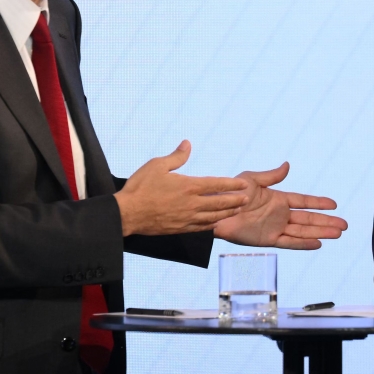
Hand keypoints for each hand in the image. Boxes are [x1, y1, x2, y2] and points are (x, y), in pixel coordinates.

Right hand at [114, 140, 248, 236]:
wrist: (127, 214)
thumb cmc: (140, 187)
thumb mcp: (157, 165)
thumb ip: (176, 156)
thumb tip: (188, 144)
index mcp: (188, 186)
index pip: (216, 184)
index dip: (232, 184)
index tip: (244, 184)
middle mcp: (192, 204)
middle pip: (219, 202)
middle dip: (235, 200)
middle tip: (247, 199)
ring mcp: (187, 218)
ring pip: (213, 216)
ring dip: (227, 213)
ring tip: (237, 210)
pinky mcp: (180, 229)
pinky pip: (201, 227)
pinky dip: (212, 225)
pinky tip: (217, 223)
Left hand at [213, 162, 347, 249]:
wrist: (217, 210)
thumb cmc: (231, 192)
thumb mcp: (252, 179)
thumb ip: (271, 176)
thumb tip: (288, 165)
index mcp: (278, 199)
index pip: (304, 201)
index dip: (319, 203)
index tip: (334, 205)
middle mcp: (280, 214)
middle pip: (309, 219)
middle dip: (326, 222)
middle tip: (344, 225)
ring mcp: (275, 227)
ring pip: (303, 231)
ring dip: (320, 233)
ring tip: (338, 234)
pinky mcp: (268, 239)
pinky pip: (290, 242)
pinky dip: (303, 244)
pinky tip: (318, 244)